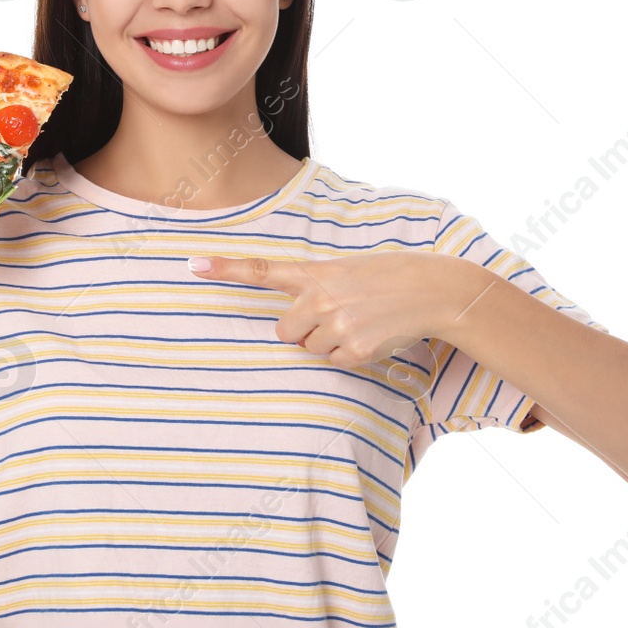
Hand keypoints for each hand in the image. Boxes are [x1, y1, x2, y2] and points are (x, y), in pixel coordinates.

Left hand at [186, 250, 468, 368]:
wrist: (436, 290)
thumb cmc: (391, 277)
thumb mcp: (349, 271)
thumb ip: (318, 289)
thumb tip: (300, 331)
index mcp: (316, 272)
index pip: (261, 270)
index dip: (224, 269)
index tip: (191, 265)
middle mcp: (320, 298)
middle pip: (285, 332)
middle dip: (304, 331)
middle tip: (339, 316)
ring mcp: (337, 325)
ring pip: (311, 350)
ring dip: (331, 343)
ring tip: (364, 322)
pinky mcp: (356, 349)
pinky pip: (337, 363)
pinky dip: (353, 356)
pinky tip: (375, 336)